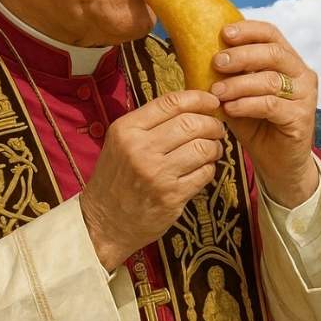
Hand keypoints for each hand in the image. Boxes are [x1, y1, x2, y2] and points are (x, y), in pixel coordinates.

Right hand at [80, 90, 224, 270]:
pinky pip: (205, 173)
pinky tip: (203, 169)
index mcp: (127, 129)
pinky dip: (210, 168)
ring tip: (212, 150)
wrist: (103, 222)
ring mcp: (157, 174)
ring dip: (215, 147)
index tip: (212, 102)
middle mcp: (140, 149)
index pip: (171, 102)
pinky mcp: (171, 196)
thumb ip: (150, 123)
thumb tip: (193, 105)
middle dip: (212, 125)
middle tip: (217, 130)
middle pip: (191, 123)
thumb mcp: (121, 142)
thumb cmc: (117, 178)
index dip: (198, 99)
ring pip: (203, 147)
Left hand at [209, 20, 318, 207]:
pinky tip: (230, 108)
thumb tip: (193, 52)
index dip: (248, 30)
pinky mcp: (302, 118)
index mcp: (288, 61)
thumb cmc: (256, 125)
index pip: (271, 34)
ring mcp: (305, 96)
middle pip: (273, 52)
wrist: (277, 164)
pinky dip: (247, 104)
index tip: (223, 33)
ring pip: (270, 79)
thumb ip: (228, 75)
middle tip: (217, 63)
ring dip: (239, 84)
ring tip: (216, 92)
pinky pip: (271, 105)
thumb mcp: (238, 95)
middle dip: (242, 55)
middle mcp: (301, 74)